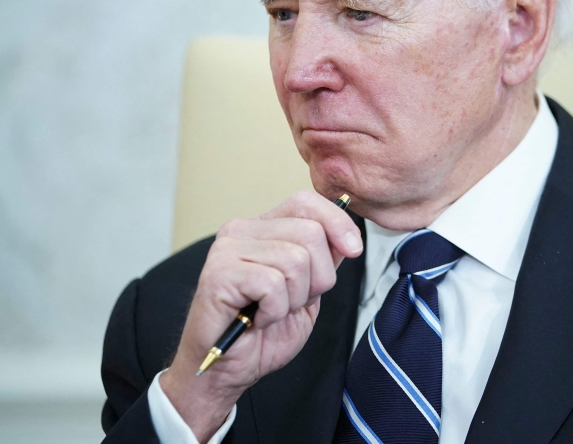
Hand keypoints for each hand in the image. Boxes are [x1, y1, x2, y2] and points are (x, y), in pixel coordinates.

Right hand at [160, 190, 362, 441]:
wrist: (226, 371)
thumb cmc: (262, 333)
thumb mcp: (307, 290)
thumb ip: (323, 260)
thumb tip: (347, 237)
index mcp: (262, 228)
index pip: (305, 201)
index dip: (337, 222)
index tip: (354, 250)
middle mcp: (241, 230)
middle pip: (310, 232)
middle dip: (318, 277)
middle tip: (293, 301)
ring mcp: (226, 250)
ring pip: (295, 260)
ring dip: (294, 298)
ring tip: (270, 311)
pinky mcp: (218, 274)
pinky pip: (272, 284)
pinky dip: (274, 311)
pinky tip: (257, 318)